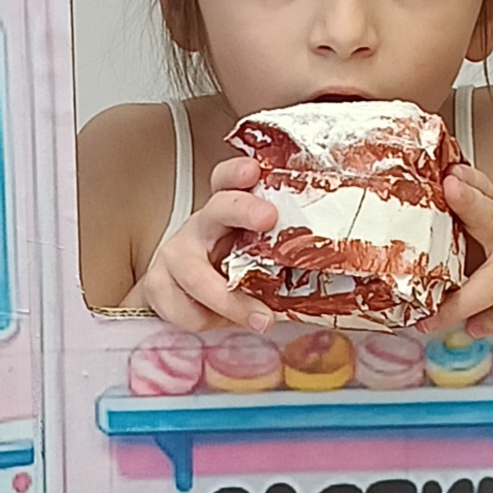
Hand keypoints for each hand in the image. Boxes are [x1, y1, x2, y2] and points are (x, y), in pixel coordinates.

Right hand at [138, 156, 278, 331]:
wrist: (178, 292)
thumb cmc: (230, 269)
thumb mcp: (256, 253)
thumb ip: (283, 250)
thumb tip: (335, 261)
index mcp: (227, 211)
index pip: (228, 179)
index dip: (238, 172)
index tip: (253, 170)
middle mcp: (201, 225)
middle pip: (217, 208)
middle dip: (242, 209)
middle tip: (269, 217)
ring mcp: (175, 255)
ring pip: (195, 272)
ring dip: (230, 299)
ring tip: (263, 319)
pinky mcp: (158, 285)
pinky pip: (184, 309)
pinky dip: (209, 322)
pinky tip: (225, 323)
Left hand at [421, 163, 492, 338]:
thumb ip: (476, 193)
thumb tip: (450, 171)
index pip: (484, 204)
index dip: (467, 196)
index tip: (450, 186)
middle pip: (491, 277)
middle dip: (459, 301)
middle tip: (429, 314)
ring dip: (470, 317)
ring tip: (438, 323)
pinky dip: (492, 324)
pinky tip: (475, 326)